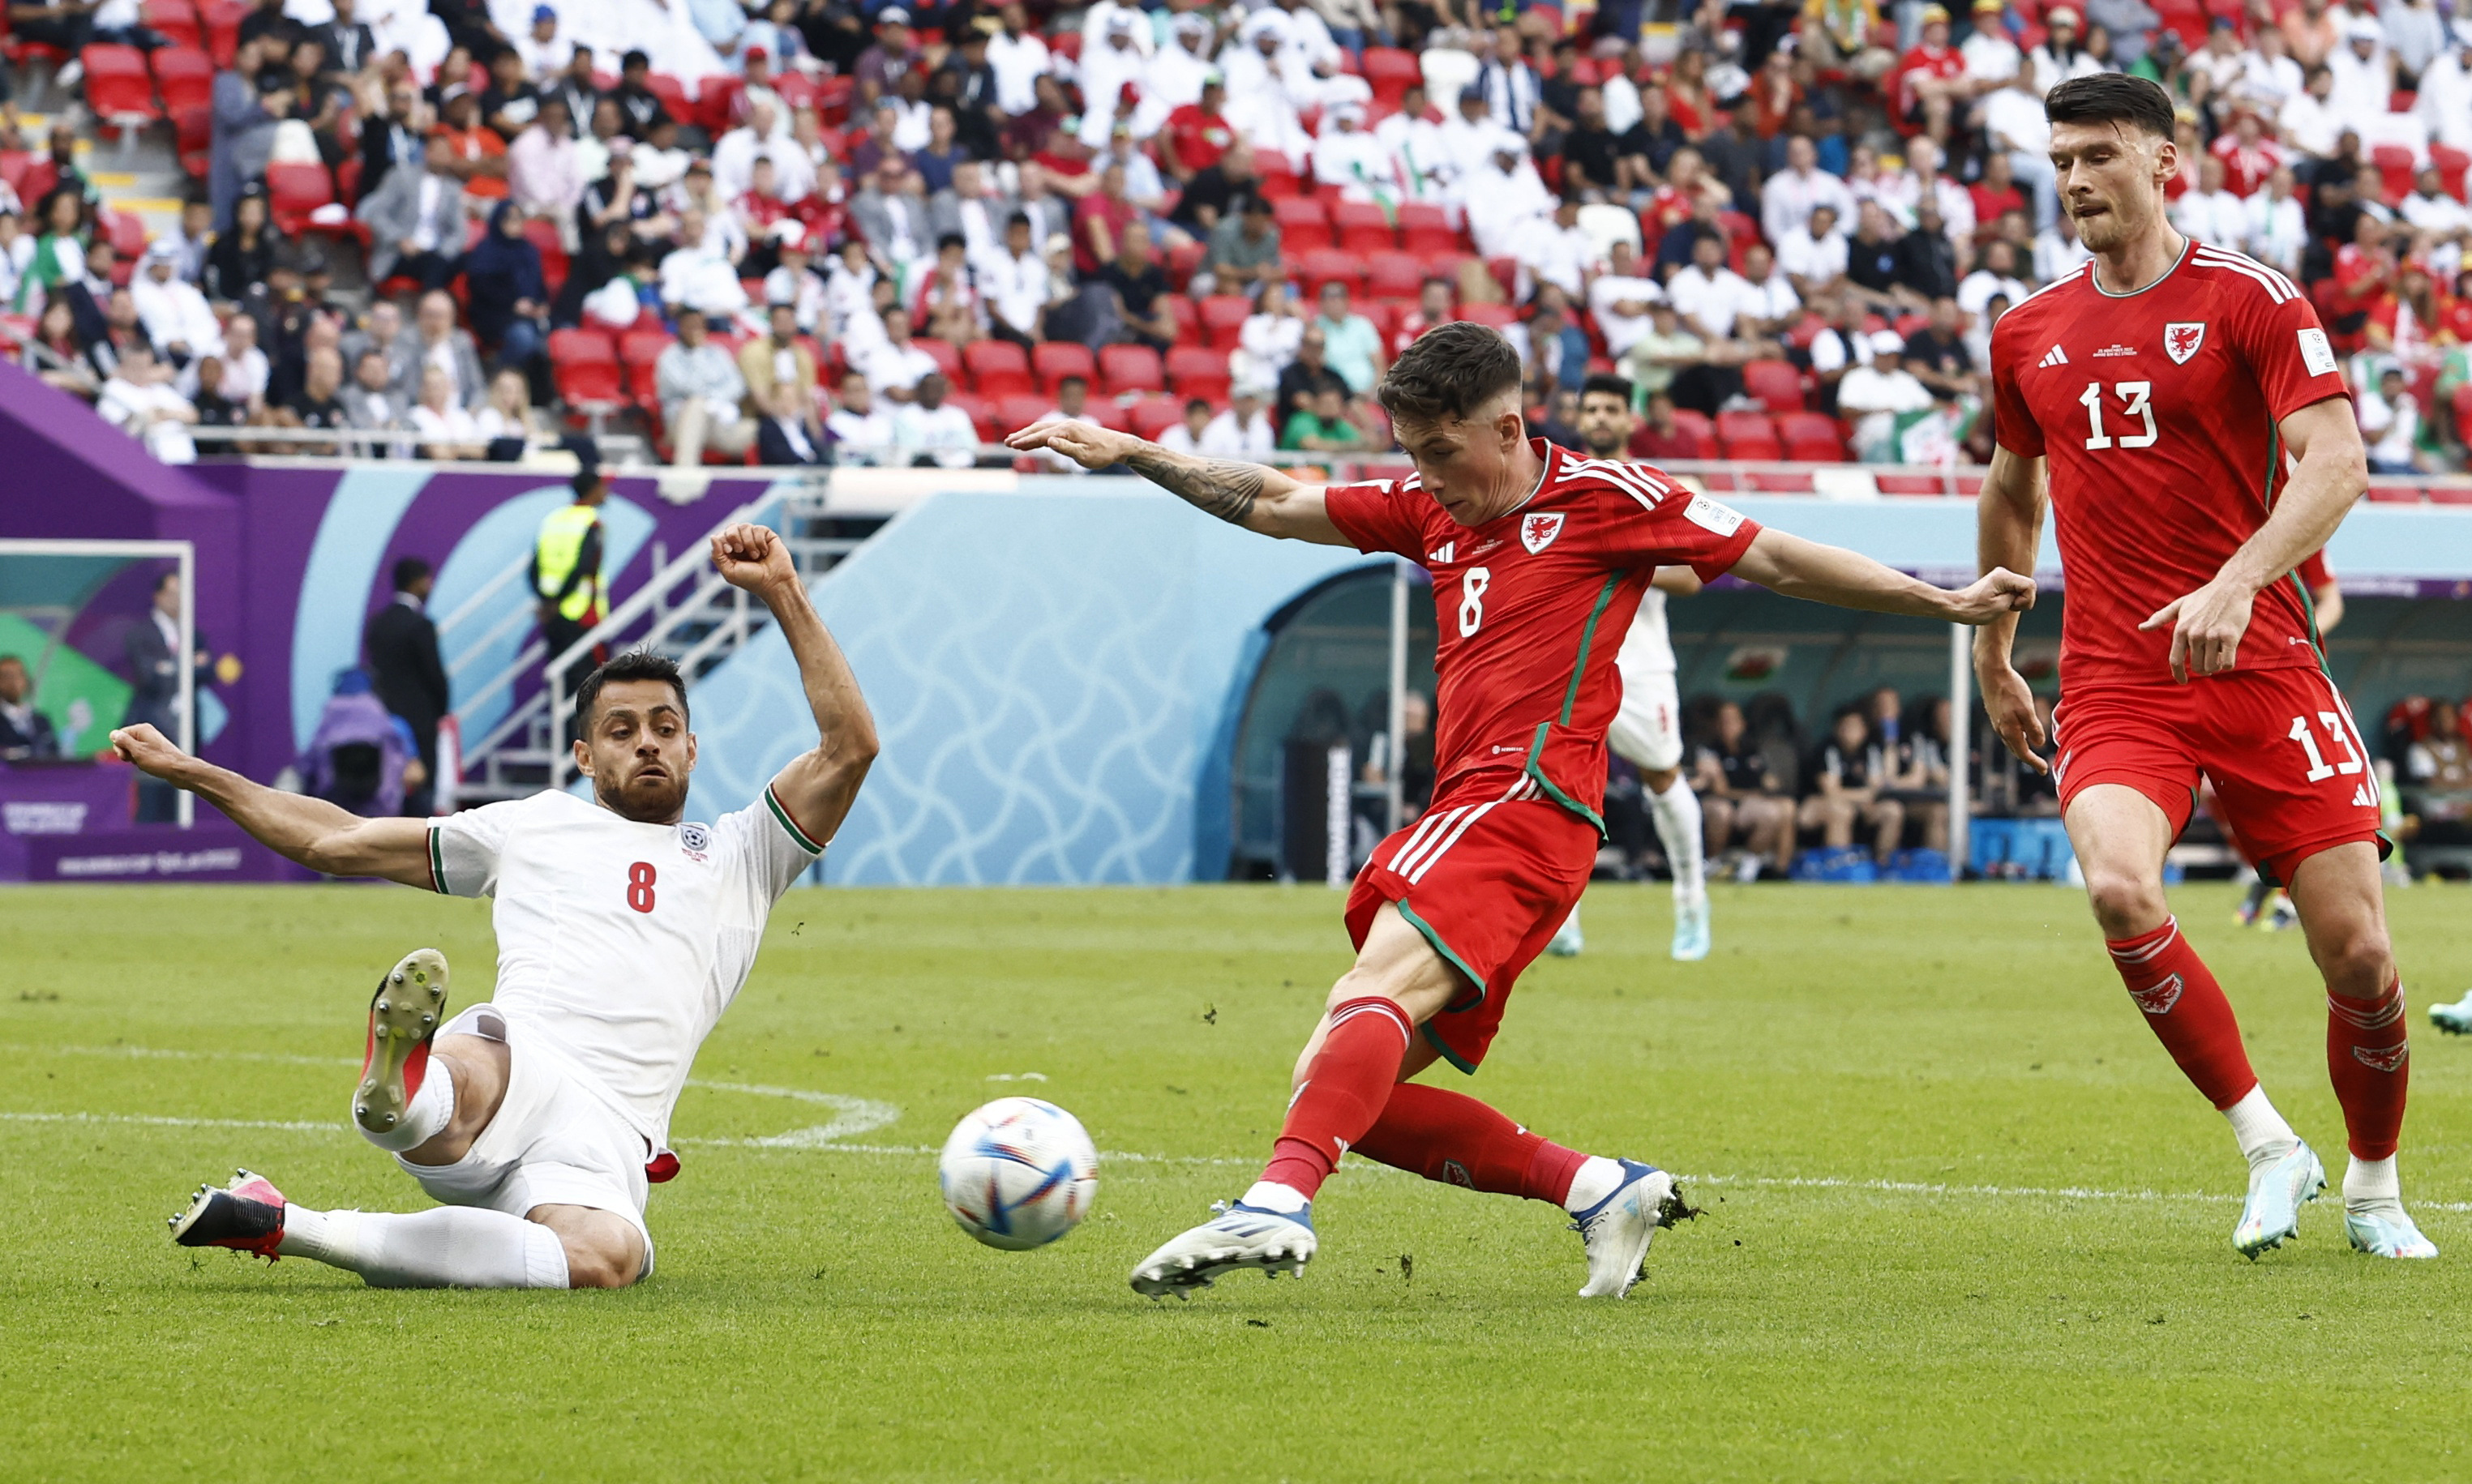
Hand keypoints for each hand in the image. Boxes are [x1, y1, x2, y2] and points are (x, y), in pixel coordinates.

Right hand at [109, 723, 189, 780]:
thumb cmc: (159, 760)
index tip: (127, 756)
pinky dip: (141, 762)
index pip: (118, 735)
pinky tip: (149, 766)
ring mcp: (152, 742)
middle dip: (126, 753)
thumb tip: (113, 733)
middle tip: (135, 760)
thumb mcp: (137, 751)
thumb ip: (123, 741)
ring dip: (134, 759)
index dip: (119, 747)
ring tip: (145, 764)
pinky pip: (141, 756)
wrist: (180, 770)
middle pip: (125, 743)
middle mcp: (147, 733)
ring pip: (133, 751)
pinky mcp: (156, 751)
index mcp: (142, 729)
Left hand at [710, 521, 796, 593]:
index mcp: (731, 551)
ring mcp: (755, 538)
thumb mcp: (729, 571)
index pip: (721, 535)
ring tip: (755, 556)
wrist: (774, 582)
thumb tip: (712, 536)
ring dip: (748, 542)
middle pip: (731, 527)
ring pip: (745, 526)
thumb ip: (717, 555)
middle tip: (740, 550)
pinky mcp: (767, 536)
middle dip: (734, 537)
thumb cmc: (752, 580)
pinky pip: (758, 529)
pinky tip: (764, 552)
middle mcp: (742, 543)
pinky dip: (759, 542)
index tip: (730, 550)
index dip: (723, 539)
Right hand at [1003, 419, 1142, 469]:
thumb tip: (1048, 441)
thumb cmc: (1103, 453)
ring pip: (1043, 428)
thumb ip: (1066, 448)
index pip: (1041, 435)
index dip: (1026, 441)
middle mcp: (1066, 424)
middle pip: (1038, 428)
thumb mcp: (1085, 455)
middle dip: (1022, 435)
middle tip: (1006, 442)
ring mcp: (1068, 425)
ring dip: (1028, 434)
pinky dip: (1038, 435)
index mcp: (1067, 430)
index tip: (1012, 445)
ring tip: (1014, 441)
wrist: (1118, 445)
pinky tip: (1032, 441)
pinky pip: (1050, 431)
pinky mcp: (1071, 429)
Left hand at [1944, 567, 2036, 623]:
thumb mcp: (2002, 606)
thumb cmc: (1976, 609)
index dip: (2026, 600)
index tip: (2011, 606)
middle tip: (2007, 607)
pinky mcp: (1999, 582)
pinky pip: (2016, 590)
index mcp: (2004, 576)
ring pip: (2023, 589)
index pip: (2030, 585)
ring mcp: (2001, 576)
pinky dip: (2012, 599)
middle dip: (2023, 600)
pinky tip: (2000, 604)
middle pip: (2028, 586)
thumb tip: (2025, 591)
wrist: (1957, 607)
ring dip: (2017, 600)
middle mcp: (2003, 572)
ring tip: (2002, 606)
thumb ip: (2018, 597)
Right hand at [1975, 660, 2049, 773]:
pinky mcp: (1996, 714)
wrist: (1991, 673)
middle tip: (2040, 765)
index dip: (2034, 762)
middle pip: (2016, 749)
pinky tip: (2021, 732)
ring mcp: (1997, 722)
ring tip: (2032, 751)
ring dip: (2022, 748)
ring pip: (2011, 740)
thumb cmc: (2011, 689)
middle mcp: (2001, 729)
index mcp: (2009, 730)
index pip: (2023, 753)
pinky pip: (2007, 731)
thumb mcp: (2027, 708)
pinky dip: (2017, 737)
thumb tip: (2038, 744)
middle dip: (2028, 758)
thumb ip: (2033, 727)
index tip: (2044, 770)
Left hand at [2139, 578, 2255, 683]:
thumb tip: (2141, 628)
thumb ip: (2160, 618)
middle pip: (2196, 666)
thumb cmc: (2204, 597)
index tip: (2182, 682)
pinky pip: (2228, 663)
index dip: (2178, 674)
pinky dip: (2227, 665)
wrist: (2231, 587)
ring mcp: (2212, 635)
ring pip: (2212, 666)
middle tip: (2209, 664)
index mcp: (2180, 630)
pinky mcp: (2230, 636)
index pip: (2175, 660)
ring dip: (2216, 667)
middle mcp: (2194, 634)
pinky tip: (2227, 658)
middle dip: (2203, 669)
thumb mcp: (2179, 605)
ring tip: (2218, 657)